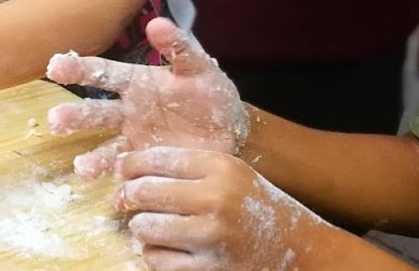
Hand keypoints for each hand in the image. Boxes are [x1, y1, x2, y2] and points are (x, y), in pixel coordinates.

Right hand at [46, 18, 248, 178]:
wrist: (229, 129)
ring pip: (104, 144)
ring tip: (80, 166)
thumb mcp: (198, 66)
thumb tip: (156, 23)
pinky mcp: (144, 161)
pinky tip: (103, 183)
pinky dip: (112, 176)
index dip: (79, 70)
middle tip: (55, 119)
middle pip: (96, 111)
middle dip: (75, 115)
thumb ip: (178, 46)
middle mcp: (128, 110)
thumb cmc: (210, 92)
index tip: (55, 67)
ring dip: (90, 156)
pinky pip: (124, 168)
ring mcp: (134, 138)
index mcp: (137, 82)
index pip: (103, 73)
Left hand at [117, 147, 327, 270]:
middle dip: (129, 195)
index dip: (131, 164)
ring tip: (153, 225)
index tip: (121, 169)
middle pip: (146, 191)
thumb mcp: (232, 174)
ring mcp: (210, 237)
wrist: (296, 249)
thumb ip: (190, 168)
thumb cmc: (255, 208)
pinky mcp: (207, 269)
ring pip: (145, 228)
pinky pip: (156, 260)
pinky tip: (168, 248)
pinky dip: (155, 254)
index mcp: (222, 168)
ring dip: (142, 227)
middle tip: (126, 198)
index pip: (159, 158)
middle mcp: (216, 199)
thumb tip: (130, 168)